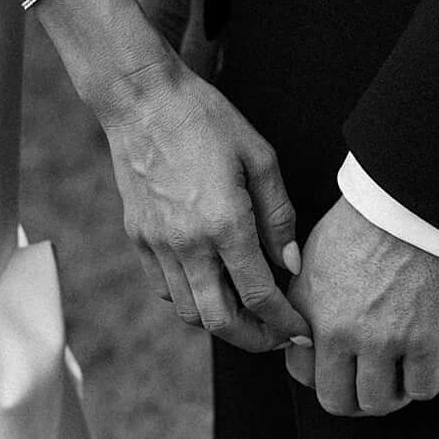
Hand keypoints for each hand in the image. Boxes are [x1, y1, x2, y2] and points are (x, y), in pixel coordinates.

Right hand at [32, 0, 305, 356]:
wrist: (141, 97)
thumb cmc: (206, 118)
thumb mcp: (259, 156)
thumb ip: (279, 215)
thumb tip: (290, 265)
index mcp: (225, 223)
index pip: (260, 298)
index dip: (285, 323)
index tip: (302, 332)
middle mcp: (188, 243)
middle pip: (221, 322)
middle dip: (255, 340)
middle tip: (277, 338)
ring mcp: (157, 244)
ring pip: (189, 312)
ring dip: (221, 323)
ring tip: (247, 314)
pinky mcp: (137, 237)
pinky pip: (163, 288)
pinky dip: (189, 299)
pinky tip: (209, 285)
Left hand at [300, 196, 438, 415]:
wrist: (415, 198)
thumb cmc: (370, 215)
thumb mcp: (317, 251)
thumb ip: (308, 297)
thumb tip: (308, 333)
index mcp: (307, 307)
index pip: (300, 372)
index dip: (322, 373)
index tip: (340, 365)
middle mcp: (338, 330)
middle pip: (336, 400)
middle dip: (353, 397)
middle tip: (370, 382)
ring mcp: (382, 339)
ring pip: (378, 403)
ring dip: (390, 395)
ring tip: (399, 374)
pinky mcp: (425, 340)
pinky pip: (423, 389)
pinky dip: (424, 382)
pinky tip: (425, 362)